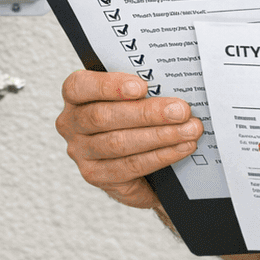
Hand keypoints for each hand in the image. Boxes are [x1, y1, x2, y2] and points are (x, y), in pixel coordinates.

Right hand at [55, 69, 203, 208]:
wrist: (131, 158)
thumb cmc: (130, 117)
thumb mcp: (130, 98)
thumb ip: (141, 90)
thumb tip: (172, 84)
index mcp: (76, 96)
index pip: (80, 86)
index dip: (110, 85)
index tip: (142, 87)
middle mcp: (71, 124)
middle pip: (104, 117)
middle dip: (148, 113)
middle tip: (181, 111)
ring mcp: (81, 152)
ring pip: (119, 143)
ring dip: (159, 136)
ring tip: (188, 130)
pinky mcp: (96, 175)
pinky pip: (130, 166)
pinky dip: (160, 156)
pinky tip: (180, 148)